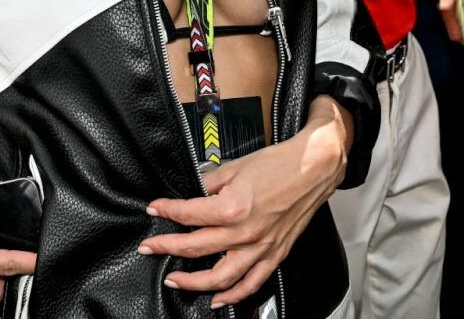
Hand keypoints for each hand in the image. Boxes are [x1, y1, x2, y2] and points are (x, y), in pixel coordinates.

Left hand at [139, 98, 349, 307]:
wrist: (313, 168)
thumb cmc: (278, 164)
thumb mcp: (234, 166)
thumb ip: (208, 183)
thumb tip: (193, 192)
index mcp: (231, 208)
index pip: (187, 214)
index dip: (166, 210)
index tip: (155, 208)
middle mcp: (244, 233)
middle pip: (195, 248)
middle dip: (166, 247)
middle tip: (150, 248)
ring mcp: (260, 247)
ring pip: (220, 278)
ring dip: (193, 282)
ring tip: (174, 279)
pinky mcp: (275, 254)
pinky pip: (251, 283)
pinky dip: (233, 296)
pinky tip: (218, 299)